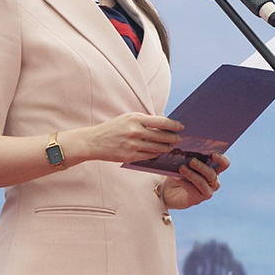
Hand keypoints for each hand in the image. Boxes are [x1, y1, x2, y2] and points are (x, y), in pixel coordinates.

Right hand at [66, 112, 183, 164]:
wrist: (94, 141)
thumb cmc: (113, 128)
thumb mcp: (127, 118)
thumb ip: (144, 121)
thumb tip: (163, 124)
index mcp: (135, 118)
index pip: (161, 122)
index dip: (174, 125)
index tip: (181, 127)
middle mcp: (135, 131)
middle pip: (161, 136)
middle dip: (173, 138)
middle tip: (179, 139)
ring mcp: (133, 145)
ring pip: (157, 148)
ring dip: (166, 148)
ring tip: (171, 147)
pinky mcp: (130, 156)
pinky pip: (149, 156)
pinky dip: (156, 155)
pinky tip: (159, 153)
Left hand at [161, 153, 229, 209]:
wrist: (167, 189)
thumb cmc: (178, 172)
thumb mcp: (182, 162)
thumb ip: (187, 157)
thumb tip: (185, 151)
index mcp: (213, 169)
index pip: (224, 164)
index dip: (221, 159)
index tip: (213, 154)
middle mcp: (213, 182)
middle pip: (212, 174)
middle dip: (201, 166)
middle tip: (191, 160)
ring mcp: (206, 192)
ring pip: (202, 183)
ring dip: (192, 175)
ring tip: (181, 168)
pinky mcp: (197, 200)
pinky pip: (193, 191)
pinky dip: (184, 183)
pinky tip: (176, 178)